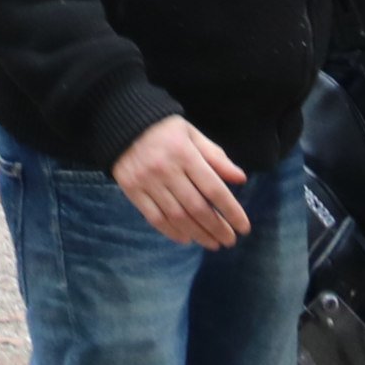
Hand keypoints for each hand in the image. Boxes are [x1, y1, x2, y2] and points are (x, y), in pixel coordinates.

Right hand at [111, 115, 249, 245]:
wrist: (120, 120)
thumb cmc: (164, 128)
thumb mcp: (192, 134)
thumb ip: (216, 157)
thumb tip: (240, 179)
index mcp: (184, 154)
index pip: (214, 189)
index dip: (231, 211)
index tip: (244, 227)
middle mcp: (166, 169)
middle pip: (197, 207)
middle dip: (217, 228)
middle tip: (230, 241)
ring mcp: (146, 181)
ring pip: (177, 217)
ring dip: (198, 234)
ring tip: (213, 243)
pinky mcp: (131, 189)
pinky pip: (154, 217)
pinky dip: (172, 232)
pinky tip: (186, 238)